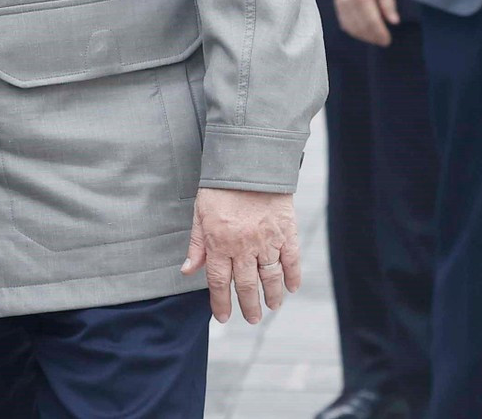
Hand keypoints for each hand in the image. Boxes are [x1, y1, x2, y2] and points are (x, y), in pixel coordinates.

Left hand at [182, 188, 301, 323]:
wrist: (248, 163)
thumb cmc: (220, 188)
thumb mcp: (200, 214)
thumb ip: (196, 245)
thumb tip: (188, 271)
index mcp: (219, 243)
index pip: (220, 282)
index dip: (221, 303)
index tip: (223, 317)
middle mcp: (244, 247)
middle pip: (247, 286)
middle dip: (249, 306)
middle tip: (252, 318)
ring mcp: (267, 241)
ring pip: (271, 278)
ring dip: (272, 296)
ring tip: (272, 307)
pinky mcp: (286, 233)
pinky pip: (291, 261)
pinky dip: (293, 277)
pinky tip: (291, 288)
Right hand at [333, 0, 397, 47]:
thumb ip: (389, 5)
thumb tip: (394, 21)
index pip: (370, 19)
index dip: (379, 31)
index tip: (387, 39)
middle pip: (362, 25)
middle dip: (374, 37)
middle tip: (384, 42)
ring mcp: (340, 5)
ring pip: (354, 29)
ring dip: (366, 37)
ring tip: (377, 39)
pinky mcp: (337, 10)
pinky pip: (347, 27)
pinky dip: (358, 34)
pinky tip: (368, 35)